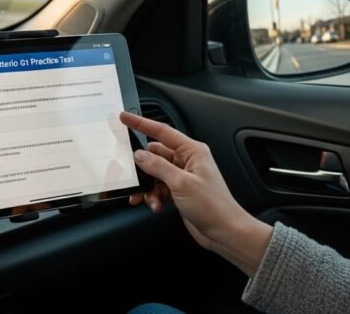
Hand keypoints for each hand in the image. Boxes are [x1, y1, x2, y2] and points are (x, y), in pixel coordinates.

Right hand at [121, 111, 271, 275]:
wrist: (224, 231)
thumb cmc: (213, 206)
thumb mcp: (181, 183)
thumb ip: (157, 167)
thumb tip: (139, 155)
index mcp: (193, 151)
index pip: (162, 132)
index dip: (141, 123)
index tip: (125, 118)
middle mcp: (188, 161)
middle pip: (155, 154)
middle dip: (142, 167)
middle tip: (129, 173)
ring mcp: (183, 177)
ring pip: (155, 174)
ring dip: (147, 187)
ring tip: (145, 198)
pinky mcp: (179, 192)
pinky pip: (159, 188)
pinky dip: (153, 196)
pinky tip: (154, 206)